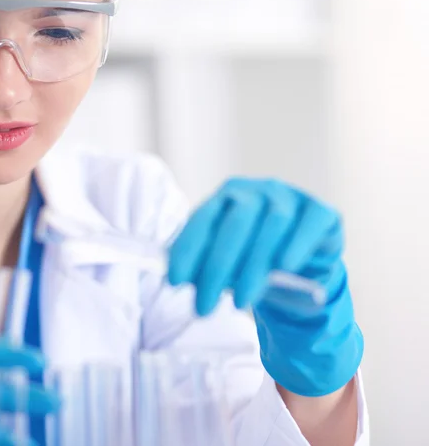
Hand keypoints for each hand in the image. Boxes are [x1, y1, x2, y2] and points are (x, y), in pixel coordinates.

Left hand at [168, 178, 362, 395]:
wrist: (304, 267)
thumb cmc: (256, 263)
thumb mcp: (227, 266)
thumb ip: (206, 267)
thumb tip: (180, 279)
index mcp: (226, 198)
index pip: (203, 219)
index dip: (188, 250)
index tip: (175, 282)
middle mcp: (256, 191)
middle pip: (235, 223)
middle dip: (217, 268)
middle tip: (205, 306)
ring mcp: (290, 197)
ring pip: (272, 224)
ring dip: (254, 266)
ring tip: (240, 301)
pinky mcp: (321, 211)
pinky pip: (310, 222)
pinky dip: (297, 244)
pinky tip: (284, 266)